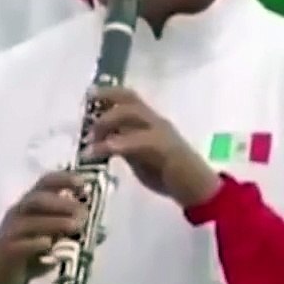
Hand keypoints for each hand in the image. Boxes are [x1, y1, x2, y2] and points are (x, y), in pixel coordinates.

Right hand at [0, 171, 87, 283]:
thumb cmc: (30, 251)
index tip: (83, 185)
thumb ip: (72, 232)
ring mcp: (10, 231)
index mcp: (31, 203)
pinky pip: (21, 244)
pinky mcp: (7, 251)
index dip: (64, 179)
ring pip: (30, 221)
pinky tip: (50, 245)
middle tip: (83, 214)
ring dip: (55, 222)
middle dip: (62, 203)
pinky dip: (37, 243)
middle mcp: (19, 212)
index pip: (45, 182)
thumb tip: (101, 231)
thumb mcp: (53, 239)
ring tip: (75, 228)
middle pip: (37, 199)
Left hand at [85, 86, 220, 207]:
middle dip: (106, 99)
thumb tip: (106, 142)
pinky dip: (118, 143)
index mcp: (152, 123)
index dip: (109, 93)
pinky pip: (137, 140)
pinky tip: (103, 150)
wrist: (198, 189)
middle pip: (130, 99)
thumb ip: (126, 147)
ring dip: (108, 122)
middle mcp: (156, 122)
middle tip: (86, 111)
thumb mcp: (142, 159)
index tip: (89, 95)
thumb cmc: (172, 175)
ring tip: (92, 139)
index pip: (130, 99)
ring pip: (132, 114)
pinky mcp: (164, 147)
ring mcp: (161, 132)